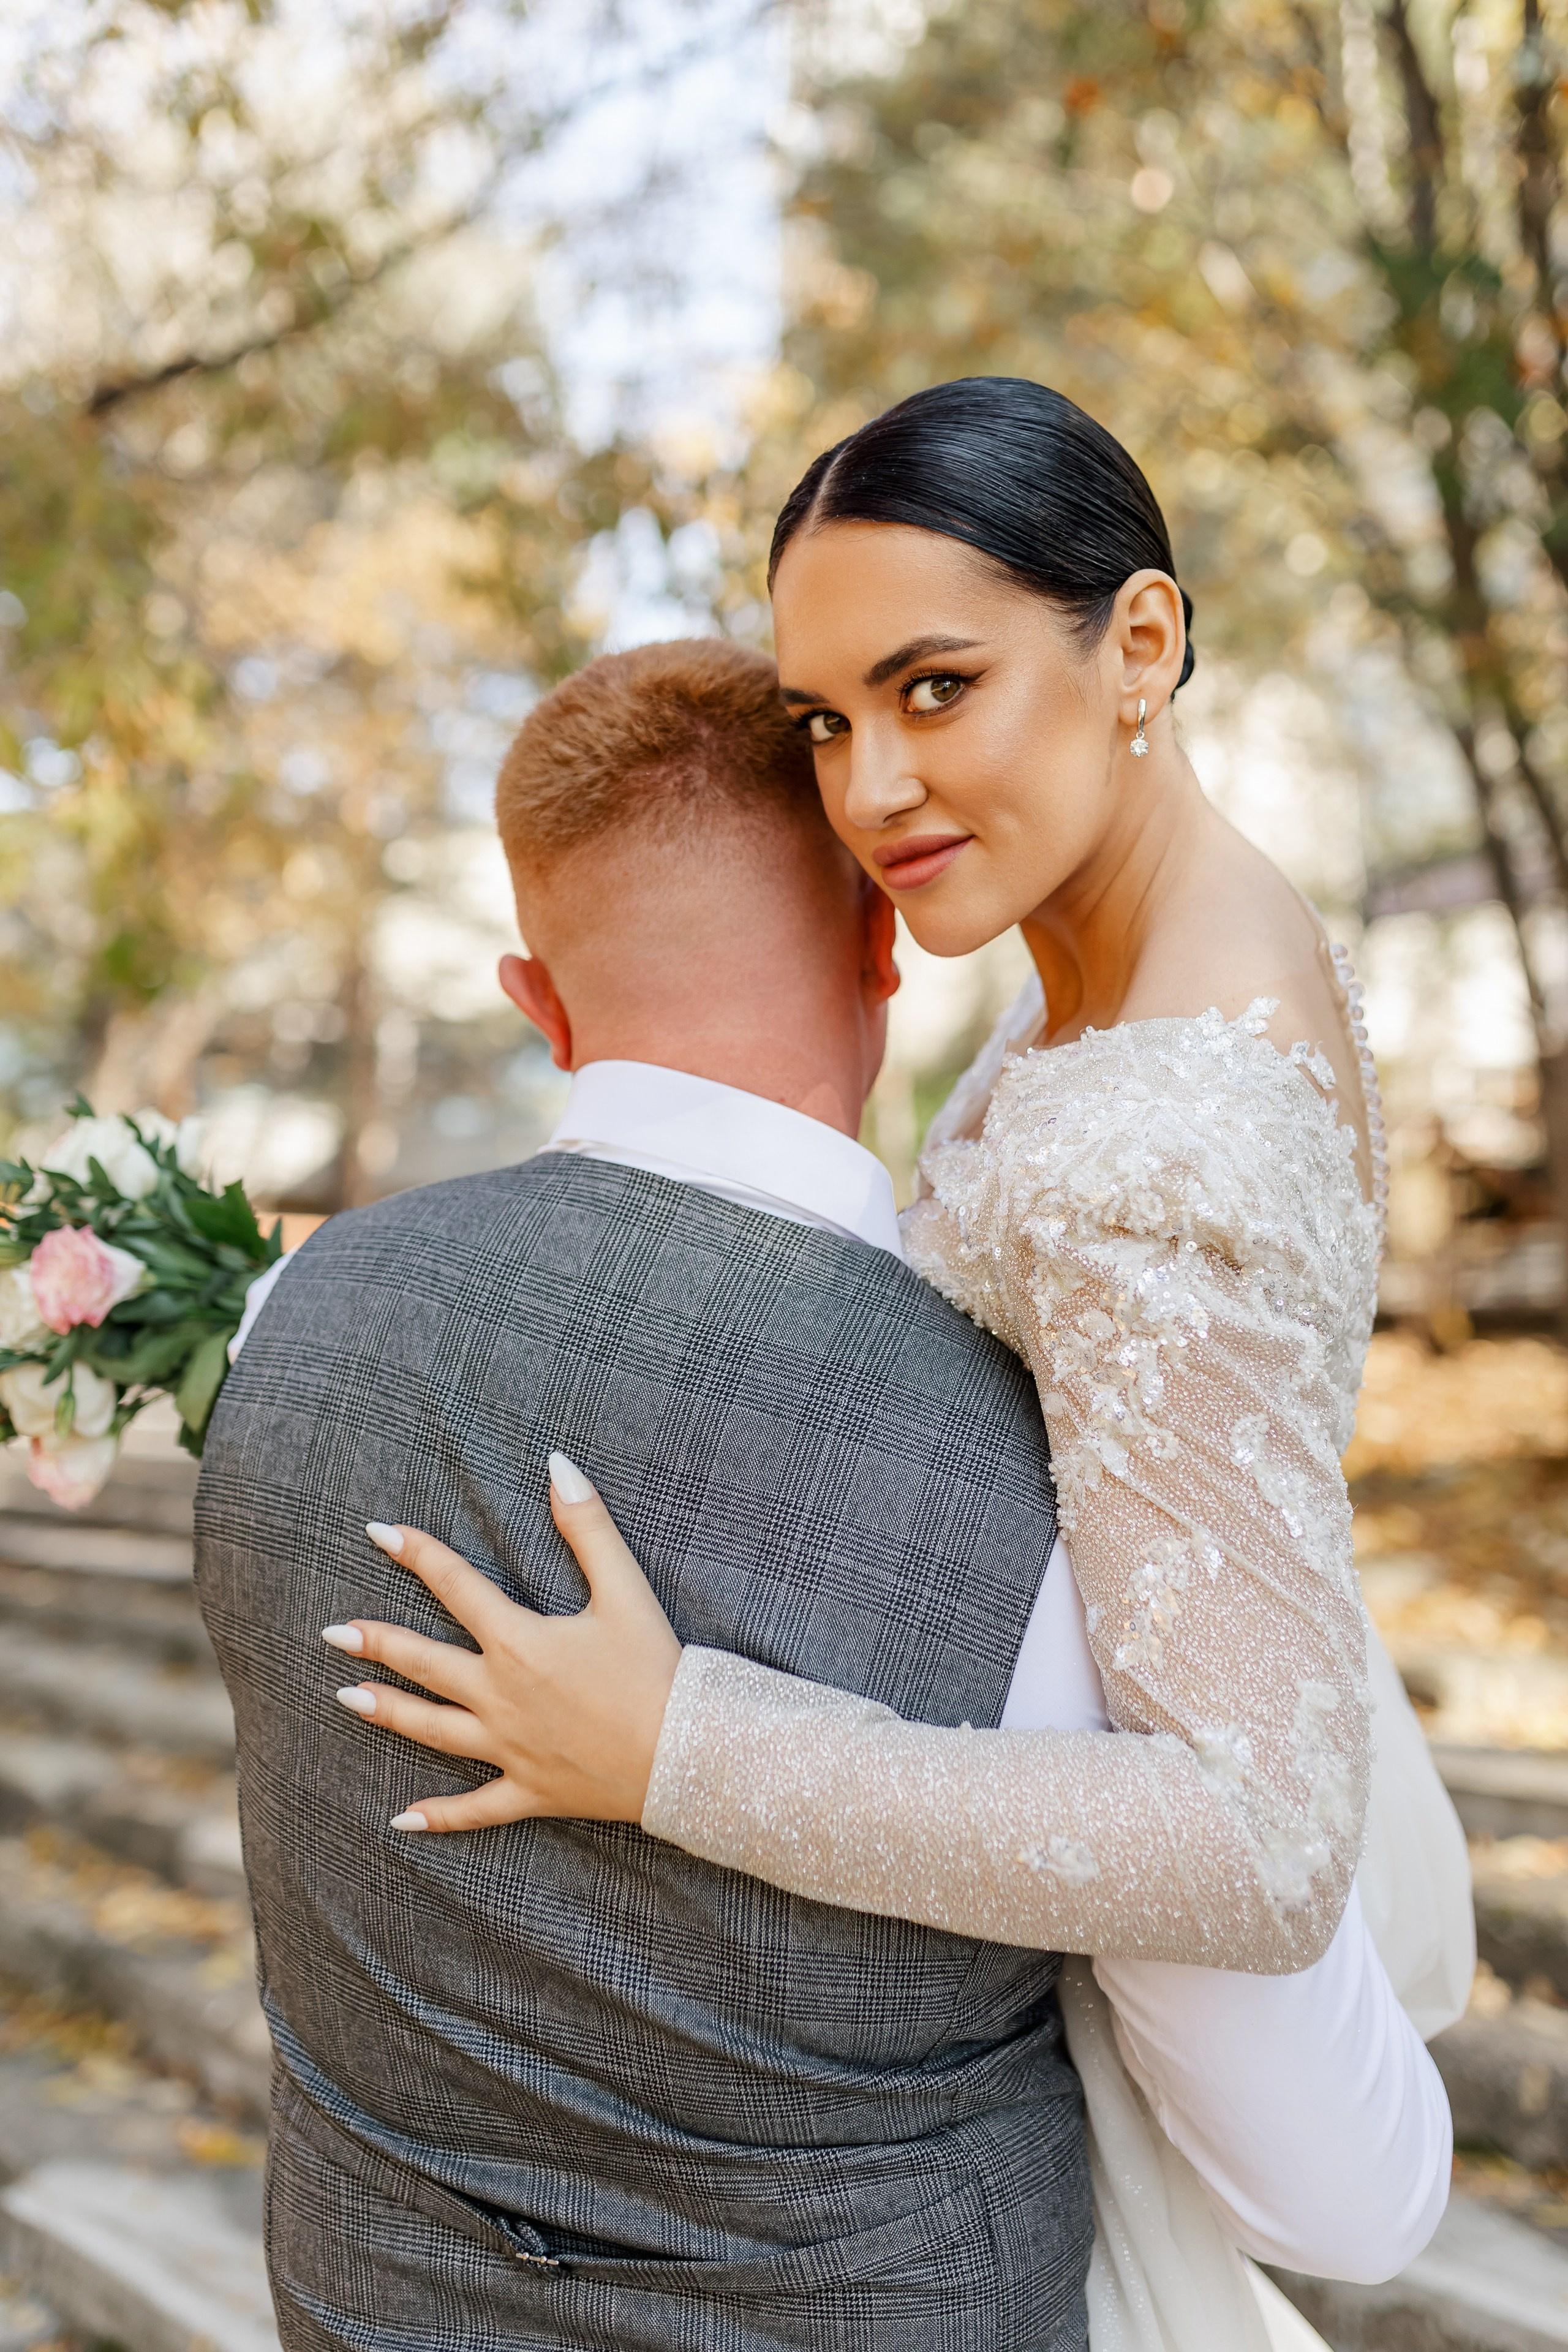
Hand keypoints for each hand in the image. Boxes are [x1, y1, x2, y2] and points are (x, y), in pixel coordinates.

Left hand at [322, 1454, 681, 1832]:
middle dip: (375, 1642)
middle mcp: (500, 1696)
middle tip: (331, 1630)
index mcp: (519, 1642)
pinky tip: (403, 1820)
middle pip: (424, 1663)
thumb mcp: (626, 1589)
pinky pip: (474, 1809)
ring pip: (432, 1729)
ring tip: (344, 1697)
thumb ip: (588, 1525)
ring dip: (386, 1712)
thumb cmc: (657, 1669)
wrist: (687, 1754)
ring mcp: (509, 1748)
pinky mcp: (529, 1791)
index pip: (455, 1586)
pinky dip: (439, 1817)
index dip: (417, 1554)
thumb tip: (558, 1464)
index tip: (378, 1532)